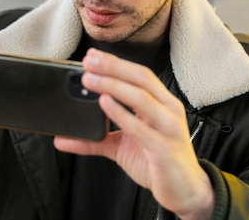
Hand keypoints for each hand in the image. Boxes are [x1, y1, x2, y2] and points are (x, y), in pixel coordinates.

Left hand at [54, 49, 213, 218]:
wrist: (186, 192)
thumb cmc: (157, 163)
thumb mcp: (121, 147)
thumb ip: (95, 139)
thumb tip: (63, 139)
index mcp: (162, 104)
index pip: (140, 75)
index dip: (116, 63)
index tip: (92, 56)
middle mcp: (169, 111)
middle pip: (141, 79)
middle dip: (113, 67)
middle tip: (88, 61)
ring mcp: (169, 129)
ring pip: (142, 98)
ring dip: (113, 85)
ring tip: (89, 80)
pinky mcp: (165, 150)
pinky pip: (142, 128)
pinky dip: (122, 113)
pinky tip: (105, 103)